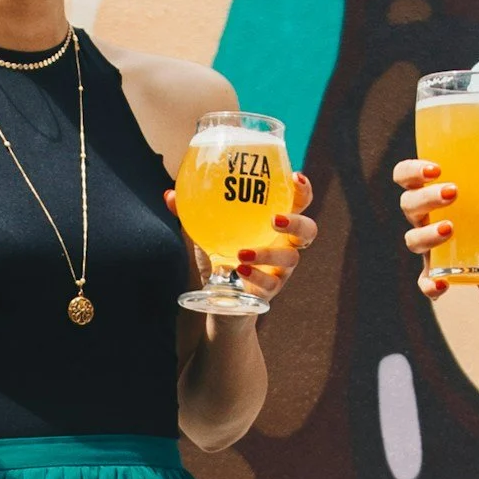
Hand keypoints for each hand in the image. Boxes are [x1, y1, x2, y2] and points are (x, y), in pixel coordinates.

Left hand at [163, 174, 317, 303]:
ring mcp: (281, 271)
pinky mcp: (270, 292)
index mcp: (274, 225)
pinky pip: (271, 285)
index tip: (295, 177)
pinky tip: (239, 271)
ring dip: (269, 255)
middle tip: (275, 219)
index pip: (298, 203)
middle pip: (308, 231)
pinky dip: (257, 277)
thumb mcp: (204, 234)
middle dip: (297, 222)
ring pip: (291, 260)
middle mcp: (284, 246)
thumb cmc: (219, 258)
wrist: (220, 302)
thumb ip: (192, 214)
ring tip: (243, 253)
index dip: (303, 190)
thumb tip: (170, 195)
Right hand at [394, 160, 478, 299]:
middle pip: (408, 204)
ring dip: (427, 234)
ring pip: (412, 240)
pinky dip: (430, 284)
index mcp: (433, 192)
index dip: (411, 171)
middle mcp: (425, 218)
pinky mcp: (439, 273)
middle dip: (426, 197)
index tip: (435, 169)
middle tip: (453, 193)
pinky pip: (425, 282)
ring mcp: (430, 247)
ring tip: (450, 229)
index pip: (406, 176)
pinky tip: (443, 283)